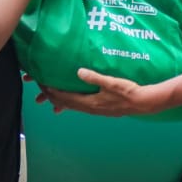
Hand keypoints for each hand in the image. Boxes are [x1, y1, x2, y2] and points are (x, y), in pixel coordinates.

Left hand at [36, 69, 160, 115]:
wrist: (142, 103)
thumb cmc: (128, 92)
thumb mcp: (111, 82)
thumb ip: (95, 77)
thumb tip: (79, 72)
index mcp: (90, 103)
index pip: (65, 97)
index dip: (52, 92)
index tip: (42, 84)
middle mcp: (90, 108)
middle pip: (65, 103)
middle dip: (52, 96)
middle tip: (40, 91)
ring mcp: (95, 110)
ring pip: (72, 105)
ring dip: (60, 101)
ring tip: (49, 98)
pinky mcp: (100, 108)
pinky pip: (80, 106)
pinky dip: (70, 103)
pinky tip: (70, 101)